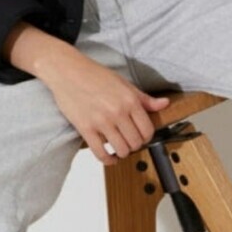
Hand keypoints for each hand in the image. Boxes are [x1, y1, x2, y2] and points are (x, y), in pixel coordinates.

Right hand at [44, 48, 169, 165]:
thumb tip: (164, 104)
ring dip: (122, 152)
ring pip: (121, 150)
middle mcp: (118, 112)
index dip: (146, 136)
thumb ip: (144, 98)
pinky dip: (108, 160)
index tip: (141, 135)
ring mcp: (101, 122)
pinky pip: (101, 153)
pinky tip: (110, 156)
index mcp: (129, 100)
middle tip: (129, 140)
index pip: (147, 130)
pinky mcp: (86, 129)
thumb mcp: (123, 83)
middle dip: (134, 144)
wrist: (67, 71)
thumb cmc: (94, 74)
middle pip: (136, 142)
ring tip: (119, 145)